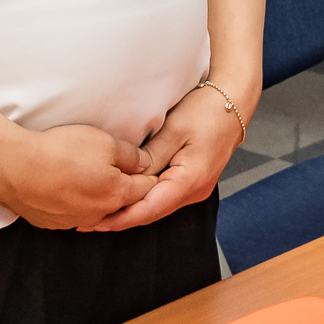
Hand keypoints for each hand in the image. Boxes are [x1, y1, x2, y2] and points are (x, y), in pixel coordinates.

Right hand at [0, 124, 154, 230]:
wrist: (14, 168)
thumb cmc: (61, 151)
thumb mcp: (105, 142)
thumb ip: (130, 155)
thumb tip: (145, 164)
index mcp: (117, 194)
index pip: (147, 189)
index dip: (150, 175)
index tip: (150, 167)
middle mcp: (99, 214)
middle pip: (123, 203)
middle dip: (128, 189)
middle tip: (124, 171)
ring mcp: (75, 221)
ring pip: (97, 210)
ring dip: (99, 197)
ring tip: (91, 177)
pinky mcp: (53, 223)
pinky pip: (73, 214)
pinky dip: (76, 202)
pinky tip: (67, 187)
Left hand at [89, 82, 252, 232]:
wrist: (233, 102)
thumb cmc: (206, 110)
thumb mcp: (173, 129)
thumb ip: (150, 156)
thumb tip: (128, 176)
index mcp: (190, 180)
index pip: (150, 208)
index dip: (122, 217)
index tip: (98, 221)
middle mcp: (195, 191)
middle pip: (153, 212)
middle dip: (123, 217)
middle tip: (90, 218)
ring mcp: (196, 189)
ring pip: (159, 206)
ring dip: (133, 209)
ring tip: (102, 210)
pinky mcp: (193, 182)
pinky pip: (165, 197)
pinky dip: (145, 200)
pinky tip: (126, 196)